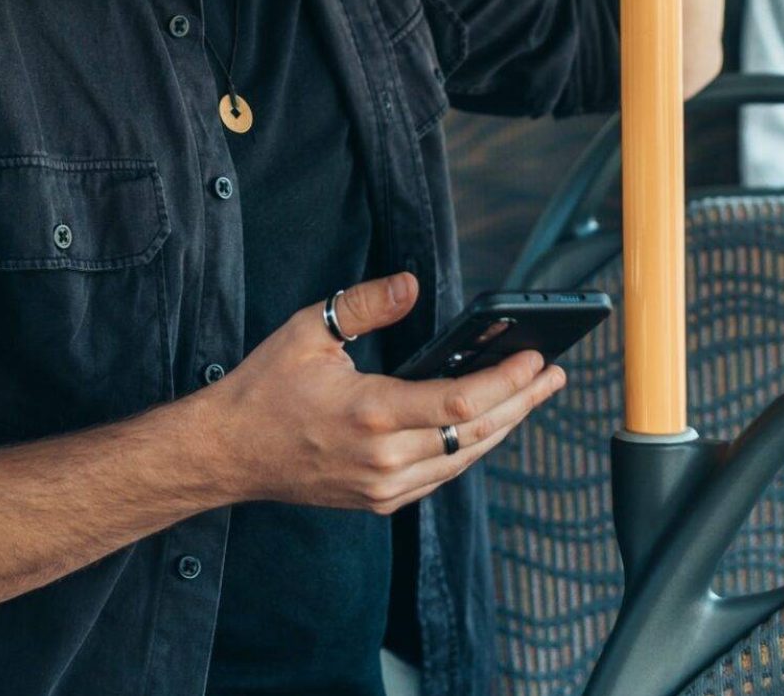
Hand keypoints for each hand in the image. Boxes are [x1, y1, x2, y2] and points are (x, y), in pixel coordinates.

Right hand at [204, 272, 565, 515]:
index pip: (461, 403)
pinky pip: (441, 474)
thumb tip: (413, 283)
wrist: (228, 452)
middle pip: (476, 435)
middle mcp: (384, 460)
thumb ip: (366, 304)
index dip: (506, 381)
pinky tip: (486, 424)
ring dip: (504, 427)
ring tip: (533, 395)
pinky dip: (470, 447)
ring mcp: (383, 488)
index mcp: (371, 414)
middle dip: (522, 402)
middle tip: (555, 374)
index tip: (536, 357)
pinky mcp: (379, 500)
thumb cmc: (265, 387)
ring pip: (464, 459)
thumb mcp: (309, 330)